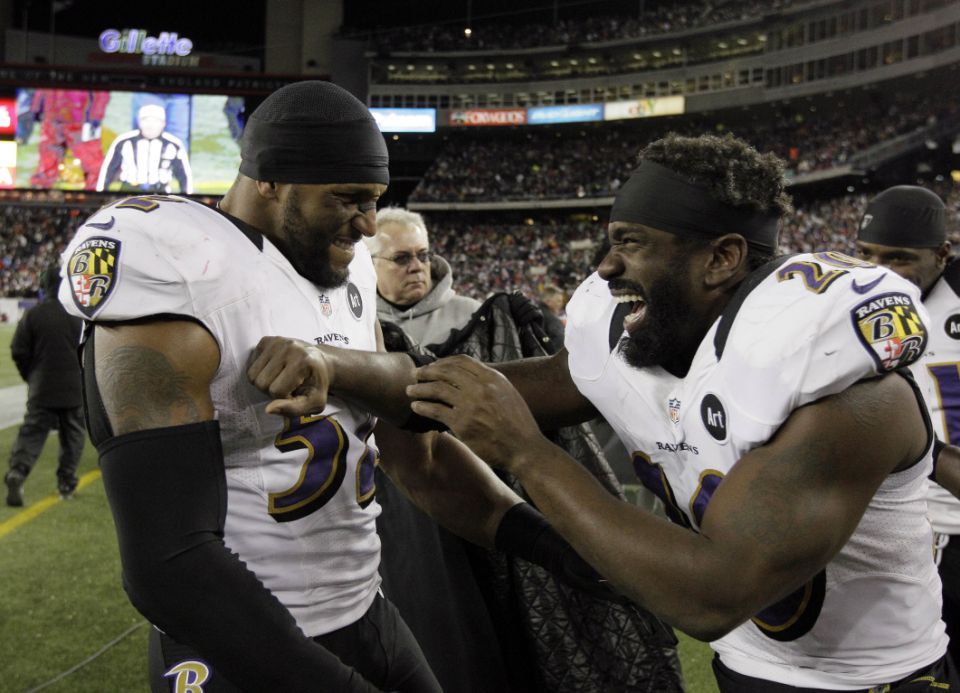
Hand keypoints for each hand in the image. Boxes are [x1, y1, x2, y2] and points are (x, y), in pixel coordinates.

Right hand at [247, 337, 332, 416]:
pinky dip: (259, 373)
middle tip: (286, 387)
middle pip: (261, 383)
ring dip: (263, 383)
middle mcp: (289, 347)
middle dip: (271, 391)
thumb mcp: (314, 403)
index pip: (276, 391)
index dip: (284, 398)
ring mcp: (276, 341)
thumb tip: (268, 409)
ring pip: (252, 375)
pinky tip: (274, 371)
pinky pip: (249, 365)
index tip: (296, 393)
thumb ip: (293, 409)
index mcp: (303, 361)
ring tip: (279, 379)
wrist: (320, 362)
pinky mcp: (266, 340)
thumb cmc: (316, 384)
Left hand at [407, 355, 544, 471]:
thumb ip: (490, 384)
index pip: (461, 361)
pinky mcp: (462, 423)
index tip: (433, 366)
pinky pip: (436, 410)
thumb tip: (468, 379)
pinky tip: (416, 407)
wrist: (525, 448)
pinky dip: (423, 407)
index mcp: (493, 377)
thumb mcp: (509, 394)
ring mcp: (470, 404)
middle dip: (427, 372)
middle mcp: (481, 387)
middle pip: (446, 371)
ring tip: (410, 391)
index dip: (443, 362)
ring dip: (420, 388)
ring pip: (437, 389)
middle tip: (416, 375)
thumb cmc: (518, 424)